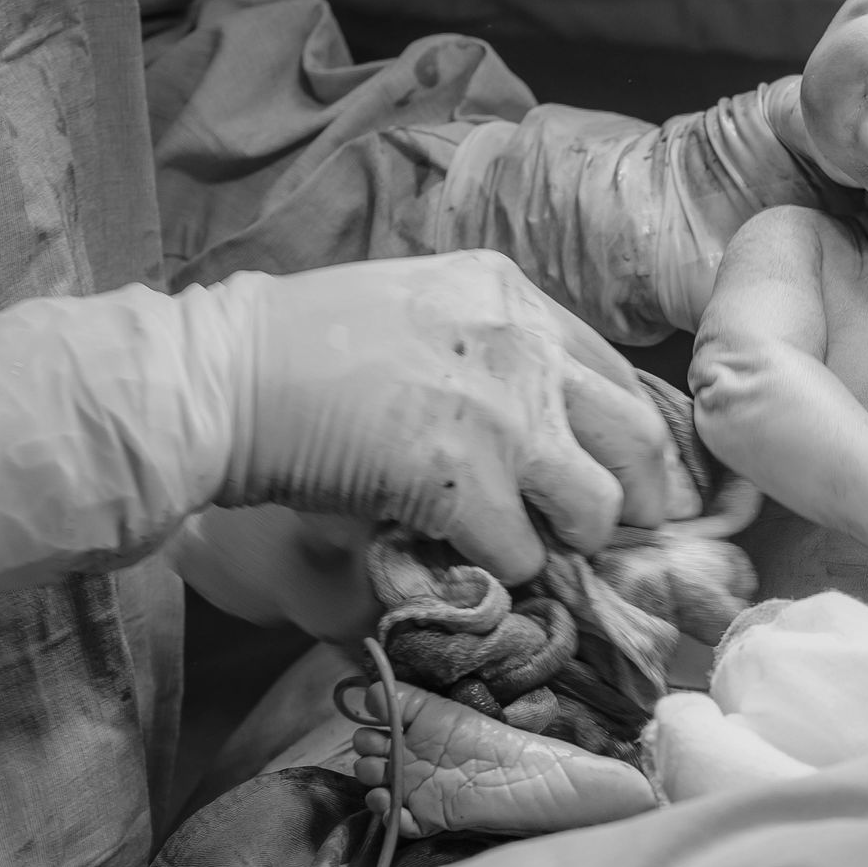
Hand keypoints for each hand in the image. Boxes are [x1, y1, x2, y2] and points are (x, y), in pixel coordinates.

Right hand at [224, 250, 676, 585]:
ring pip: (598, 505)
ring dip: (572, 539)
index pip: (615, 372)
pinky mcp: (468, 483)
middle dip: (642, 494)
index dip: (627, 433)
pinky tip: (468, 560)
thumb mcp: (415, 306)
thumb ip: (482, 344)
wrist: (226, 378)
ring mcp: (503, 415)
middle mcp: (524, 345)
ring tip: (536, 547)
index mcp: (511, 296)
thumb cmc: (293, 345)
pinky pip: (525, 553)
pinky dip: (504, 571)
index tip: (625, 469)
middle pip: (638, 436)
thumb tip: (533, 413)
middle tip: (621, 529)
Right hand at [350, 680, 653, 837]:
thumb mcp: (447, 711)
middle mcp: (412, 760)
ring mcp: (418, 789)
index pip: (375, 728)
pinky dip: (388, 816)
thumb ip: (405, 699)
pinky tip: (390, 804)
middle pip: (367, 759)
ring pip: (376, 789)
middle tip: (380, 752)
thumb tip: (370, 688)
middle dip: (365, 755)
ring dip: (371, 783)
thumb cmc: (493, 738)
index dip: (368, 725)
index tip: (375, 720)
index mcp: (415, 730)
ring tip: (382, 779)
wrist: (528, 778)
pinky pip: (397, 822)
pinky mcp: (428, 817)